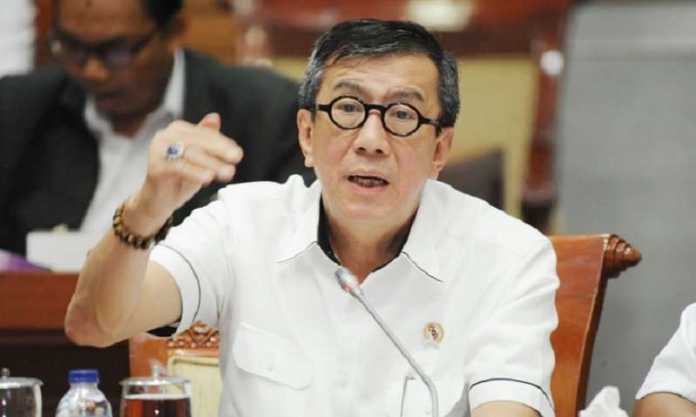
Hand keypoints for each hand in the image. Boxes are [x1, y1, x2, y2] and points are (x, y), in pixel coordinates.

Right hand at [125, 113, 242, 233]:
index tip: (238, 153)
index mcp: (178, 130)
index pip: (204, 133)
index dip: (222, 142)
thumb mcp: (198, 158)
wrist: (157, 202)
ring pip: (190, 153)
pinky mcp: (155, 167)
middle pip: (197, 141)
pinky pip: (178, 167)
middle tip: (237, 158)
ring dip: (212, 163)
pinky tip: (208, 178)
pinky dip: (195, 172)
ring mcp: (157, 150)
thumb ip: (206, 138)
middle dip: (220, 150)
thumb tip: (215, 117)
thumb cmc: (179, 178)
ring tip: (228, 172)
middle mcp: (165, 136)